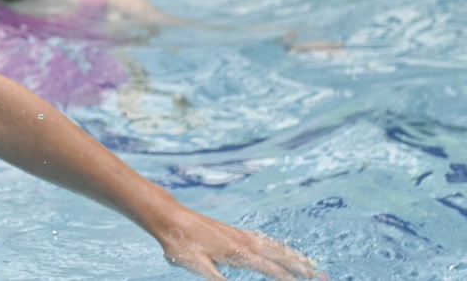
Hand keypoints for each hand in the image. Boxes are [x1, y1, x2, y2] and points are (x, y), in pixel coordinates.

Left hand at [156, 210, 322, 280]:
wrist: (170, 219)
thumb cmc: (182, 245)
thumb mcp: (200, 269)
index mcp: (239, 253)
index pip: (273, 270)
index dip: (291, 280)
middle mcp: (244, 241)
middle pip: (280, 256)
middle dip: (302, 267)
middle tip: (323, 276)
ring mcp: (240, 235)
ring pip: (274, 246)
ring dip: (293, 255)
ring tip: (310, 263)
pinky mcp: (233, 232)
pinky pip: (262, 239)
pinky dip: (277, 244)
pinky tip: (279, 246)